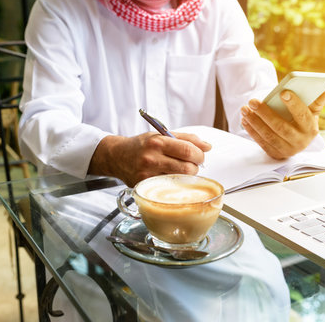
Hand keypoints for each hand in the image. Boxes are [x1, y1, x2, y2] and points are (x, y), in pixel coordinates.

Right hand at [88, 132, 210, 186]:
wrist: (117, 156)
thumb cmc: (141, 145)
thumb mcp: (161, 135)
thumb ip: (186, 139)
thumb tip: (207, 146)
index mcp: (157, 142)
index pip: (188, 150)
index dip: (199, 154)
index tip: (200, 155)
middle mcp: (151, 159)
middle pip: (187, 168)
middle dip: (195, 166)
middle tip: (191, 163)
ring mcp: (148, 175)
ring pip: (180, 180)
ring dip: (186, 175)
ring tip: (179, 169)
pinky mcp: (145, 186)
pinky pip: (169, 188)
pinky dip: (174, 183)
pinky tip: (169, 177)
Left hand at [240, 89, 324, 158]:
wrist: (296, 140)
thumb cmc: (302, 120)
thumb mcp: (311, 111)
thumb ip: (316, 101)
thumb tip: (324, 90)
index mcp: (311, 128)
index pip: (303, 115)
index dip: (294, 104)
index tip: (283, 92)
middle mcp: (300, 141)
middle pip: (281, 127)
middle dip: (265, 113)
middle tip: (253, 101)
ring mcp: (287, 150)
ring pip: (268, 135)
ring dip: (254, 121)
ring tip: (245, 108)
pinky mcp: (275, 154)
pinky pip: (261, 142)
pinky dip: (251, 130)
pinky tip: (245, 119)